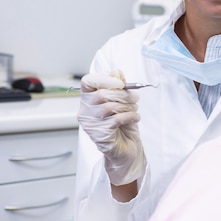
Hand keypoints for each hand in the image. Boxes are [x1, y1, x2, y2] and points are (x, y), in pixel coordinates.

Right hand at [77, 69, 145, 185]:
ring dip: (127, 106)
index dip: (104, 79)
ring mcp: (91, 124)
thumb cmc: (123, 125)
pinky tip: (135, 118)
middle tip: (135, 98)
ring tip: (134, 110)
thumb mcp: (122, 102)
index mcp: (88, 99)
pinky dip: (130, 116)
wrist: (127, 149)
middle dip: (123, 94)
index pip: (87, 82)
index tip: (120, 83)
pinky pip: (115, 119)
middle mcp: (85, 111)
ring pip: (108, 107)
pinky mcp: (100, 135)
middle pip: (101, 94)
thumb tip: (116, 70)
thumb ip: (118, 86)